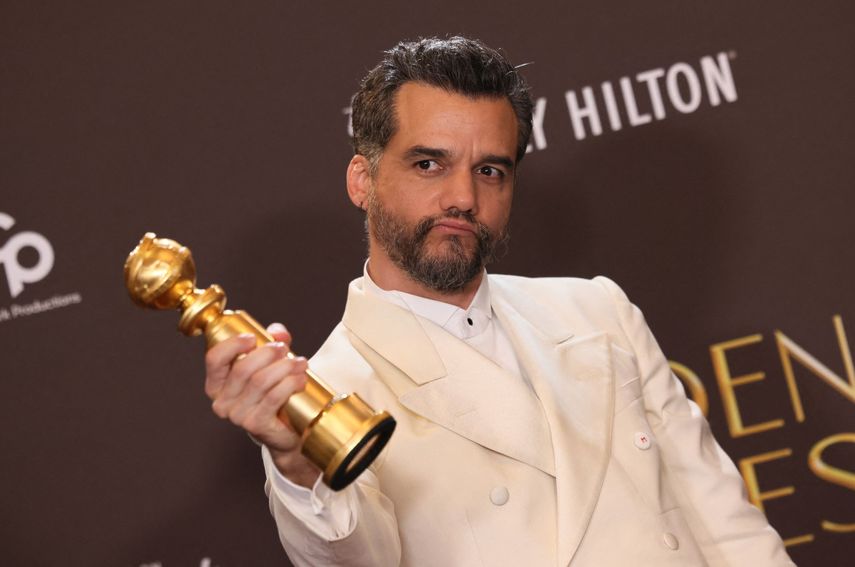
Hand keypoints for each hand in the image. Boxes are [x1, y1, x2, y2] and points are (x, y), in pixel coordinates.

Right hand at [204, 322, 320, 487]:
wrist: (285, 431)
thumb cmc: (272, 393)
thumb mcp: (269, 364)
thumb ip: (271, 343)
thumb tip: (277, 331)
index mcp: (216, 384)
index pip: (214, 359)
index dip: (232, 344)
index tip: (252, 337)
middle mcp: (222, 401)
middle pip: (242, 369)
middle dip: (267, 353)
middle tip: (284, 348)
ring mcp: (237, 415)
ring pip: (260, 382)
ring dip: (284, 367)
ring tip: (300, 362)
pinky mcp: (255, 425)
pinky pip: (273, 397)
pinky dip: (290, 384)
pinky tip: (301, 379)